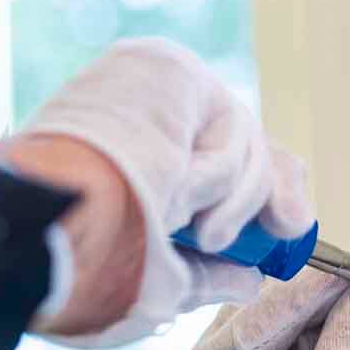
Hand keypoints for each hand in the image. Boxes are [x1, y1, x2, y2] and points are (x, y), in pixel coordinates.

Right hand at [3, 38, 312, 345]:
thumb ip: (201, 273)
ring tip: (201, 229)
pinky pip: (229, 127)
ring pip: (241, 139)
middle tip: (286, 227)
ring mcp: (149, 86)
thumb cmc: (85, 263)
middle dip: (270, 188)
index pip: (205, 152)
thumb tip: (249, 281)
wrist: (58, 230)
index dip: (259, 187)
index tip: (291, 226)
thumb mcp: (155, 275)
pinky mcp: (165, 68)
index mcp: (117, 156)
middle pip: (237, 134)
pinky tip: (179, 186)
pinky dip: (220, 174)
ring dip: (238, 198)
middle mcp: (133, 112)